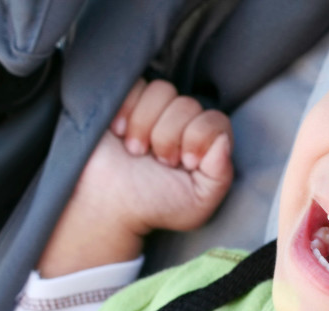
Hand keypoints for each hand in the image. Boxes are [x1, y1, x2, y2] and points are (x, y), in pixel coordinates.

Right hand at [38, 79, 233, 276]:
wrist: (105, 206)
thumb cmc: (151, 207)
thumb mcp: (198, 202)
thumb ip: (221, 174)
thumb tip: (223, 140)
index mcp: (202, 145)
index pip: (215, 120)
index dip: (199, 137)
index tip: (184, 162)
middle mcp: (180, 124)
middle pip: (188, 104)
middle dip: (169, 137)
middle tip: (156, 160)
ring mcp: (152, 112)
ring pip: (162, 90)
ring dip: (145, 123)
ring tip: (135, 149)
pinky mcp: (124, 101)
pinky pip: (135, 84)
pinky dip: (126, 108)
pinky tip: (119, 132)